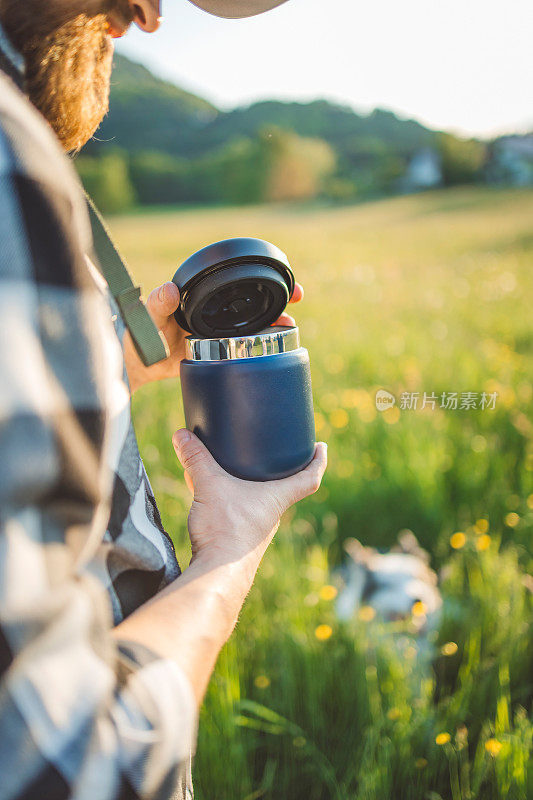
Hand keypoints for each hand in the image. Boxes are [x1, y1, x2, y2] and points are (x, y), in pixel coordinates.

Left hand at [124, 281, 304, 393]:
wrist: (138, 365)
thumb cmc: (139, 336)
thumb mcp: (148, 318)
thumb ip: (157, 304)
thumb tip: (169, 289)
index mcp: (200, 294)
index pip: (234, 279)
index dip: (258, 275)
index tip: (277, 274)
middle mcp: (214, 310)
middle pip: (252, 300)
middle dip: (278, 297)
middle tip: (296, 296)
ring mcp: (219, 332)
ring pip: (254, 324)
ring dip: (275, 323)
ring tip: (288, 326)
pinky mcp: (221, 352)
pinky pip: (246, 347)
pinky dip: (264, 347)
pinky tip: (276, 350)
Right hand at [172, 430, 326, 571]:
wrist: (217, 574)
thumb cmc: (225, 530)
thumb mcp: (210, 486)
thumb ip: (196, 459)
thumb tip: (181, 434)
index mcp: (277, 497)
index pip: (309, 477)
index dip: (318, 460)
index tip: (321, 447)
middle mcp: (272, 513)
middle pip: (285, 488)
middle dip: (280, 471)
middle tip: (273, 452)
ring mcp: (256, 528)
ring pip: (257, 500)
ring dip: (250, 486)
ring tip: (234, 467)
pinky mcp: (239, 539)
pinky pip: (237, 511)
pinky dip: (229, 498)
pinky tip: (208, 491)